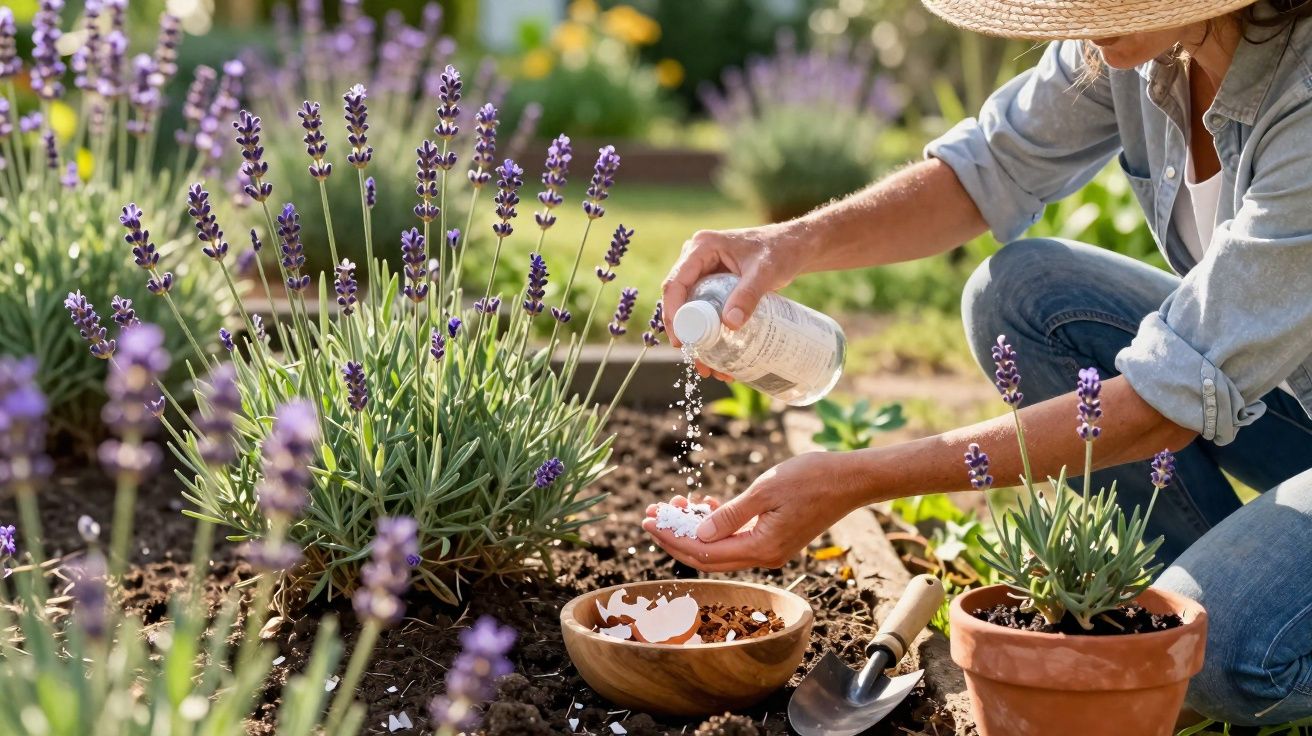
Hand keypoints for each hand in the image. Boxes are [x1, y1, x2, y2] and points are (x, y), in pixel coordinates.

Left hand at [641, 453, 856, 571]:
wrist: (850, 480)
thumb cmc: (811, 479)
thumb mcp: (765, 491)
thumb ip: (729, 515)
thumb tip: (697, 534)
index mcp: (760, 548)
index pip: (702, 552)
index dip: (672, 538)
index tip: (648, 521)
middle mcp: (763, 556)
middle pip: (706, 555)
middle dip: (675, 536)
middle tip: (650, 515)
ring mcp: (769, 549)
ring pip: (719, 547)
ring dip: (694, 529)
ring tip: (673, 506)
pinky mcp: (774, 538)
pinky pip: (736, 538)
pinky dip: (717, 524)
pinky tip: (704, 504)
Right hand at [661, 225, 809, 380]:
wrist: (794, 248)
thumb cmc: (781, 251)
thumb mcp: (764, 272)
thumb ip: (748, 295)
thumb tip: (731, 324)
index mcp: (701, 247)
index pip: (676, 283)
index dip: (673, 313)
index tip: (680, 341)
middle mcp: (696, 258)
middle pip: (679, 298)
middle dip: (684, 331)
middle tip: (694, 357)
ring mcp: (704, 271)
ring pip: (690, 306)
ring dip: (695, 335)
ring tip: (707, 365)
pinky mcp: (713, 283)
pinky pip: (703, 308)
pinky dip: (707, 330)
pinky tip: (717, 353)